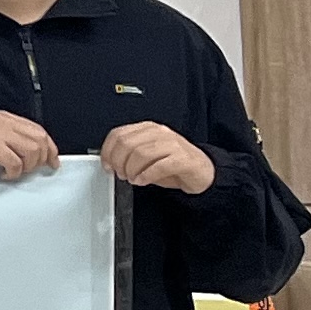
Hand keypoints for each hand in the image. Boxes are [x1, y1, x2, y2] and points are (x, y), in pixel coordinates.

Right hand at [0, 108, 59, 180]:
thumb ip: (13, 139)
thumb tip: (37, 155)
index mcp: (5, 118)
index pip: (38, 130)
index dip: (50, 148)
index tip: (52, 161)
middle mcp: (3, 122)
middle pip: (39, 140)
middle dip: (41, 159)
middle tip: (32, 170)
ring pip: (32, 151)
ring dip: (27, 167)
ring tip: (15, 171)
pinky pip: (16, 163)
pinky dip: (13, 173)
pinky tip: (3, 174)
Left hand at [102, 120, 219, 193]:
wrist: (204, 172)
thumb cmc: (174, 163)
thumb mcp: (147, 156)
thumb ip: (130, 153)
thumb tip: (110, 161)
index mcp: (148, 128)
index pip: (119, 134)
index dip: (108, 151)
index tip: (106, 164)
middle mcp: (160, 133)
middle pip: (127, 143)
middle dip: (118, 162)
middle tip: (120, 174)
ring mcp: (173, 144)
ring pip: (141, 153)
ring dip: (131, 169)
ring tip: (132, 178)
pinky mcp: (184, 159)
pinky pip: (159, 166)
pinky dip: (146, 175)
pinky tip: (143, 181)